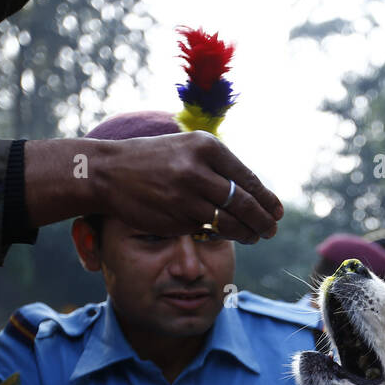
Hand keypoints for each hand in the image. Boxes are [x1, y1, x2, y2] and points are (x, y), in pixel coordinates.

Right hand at [26, 134, 282, 243]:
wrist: (107, 171)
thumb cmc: (152, 161)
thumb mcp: (186, 150)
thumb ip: (218, 167)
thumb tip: (254, 193)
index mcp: (206, 146)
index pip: (247, 178)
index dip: (266, 199)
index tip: (277, 211)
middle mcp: (199, 168)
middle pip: (244, 202)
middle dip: (263, 220)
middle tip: (271, 230)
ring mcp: (187, 194)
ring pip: (230, 221)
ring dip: (247, 233)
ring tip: (255, 237)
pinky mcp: (177, 216)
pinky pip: (207, 230)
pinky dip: (220, 235)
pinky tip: (226, 236)